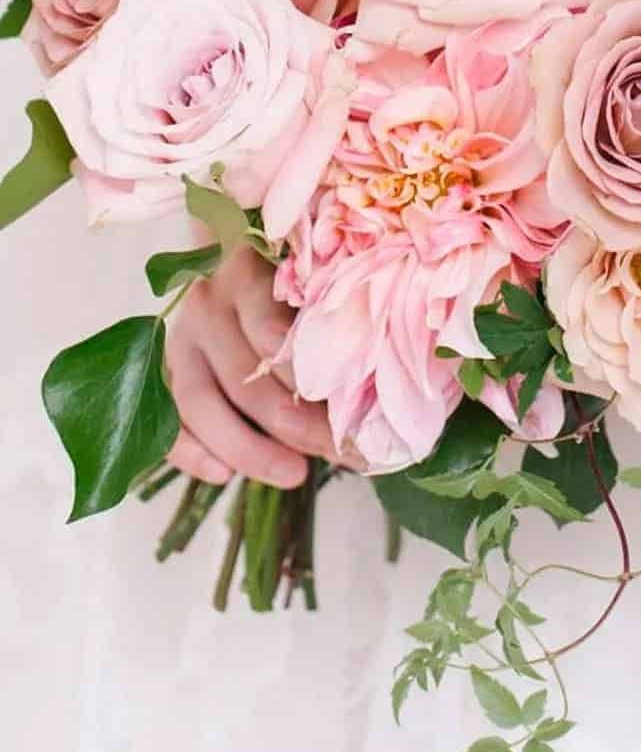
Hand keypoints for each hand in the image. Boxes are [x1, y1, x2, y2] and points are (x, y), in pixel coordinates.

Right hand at [165, 247, 334, 487]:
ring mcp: (178, 338)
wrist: (236, 275)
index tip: (343, 413)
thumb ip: (328, 334)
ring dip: (248, 447)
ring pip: (199, 401)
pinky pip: (166, 419)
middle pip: (242, 374)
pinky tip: (223, 476)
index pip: (269, 333)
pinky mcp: (160, 371)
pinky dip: (190, 452)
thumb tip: (369, 407)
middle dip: (293, 422)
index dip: (306, 378)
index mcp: (248, 275)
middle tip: (336, 451)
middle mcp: (206, 303)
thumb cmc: (292, 293)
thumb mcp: (310, 295)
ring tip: (294, 474)